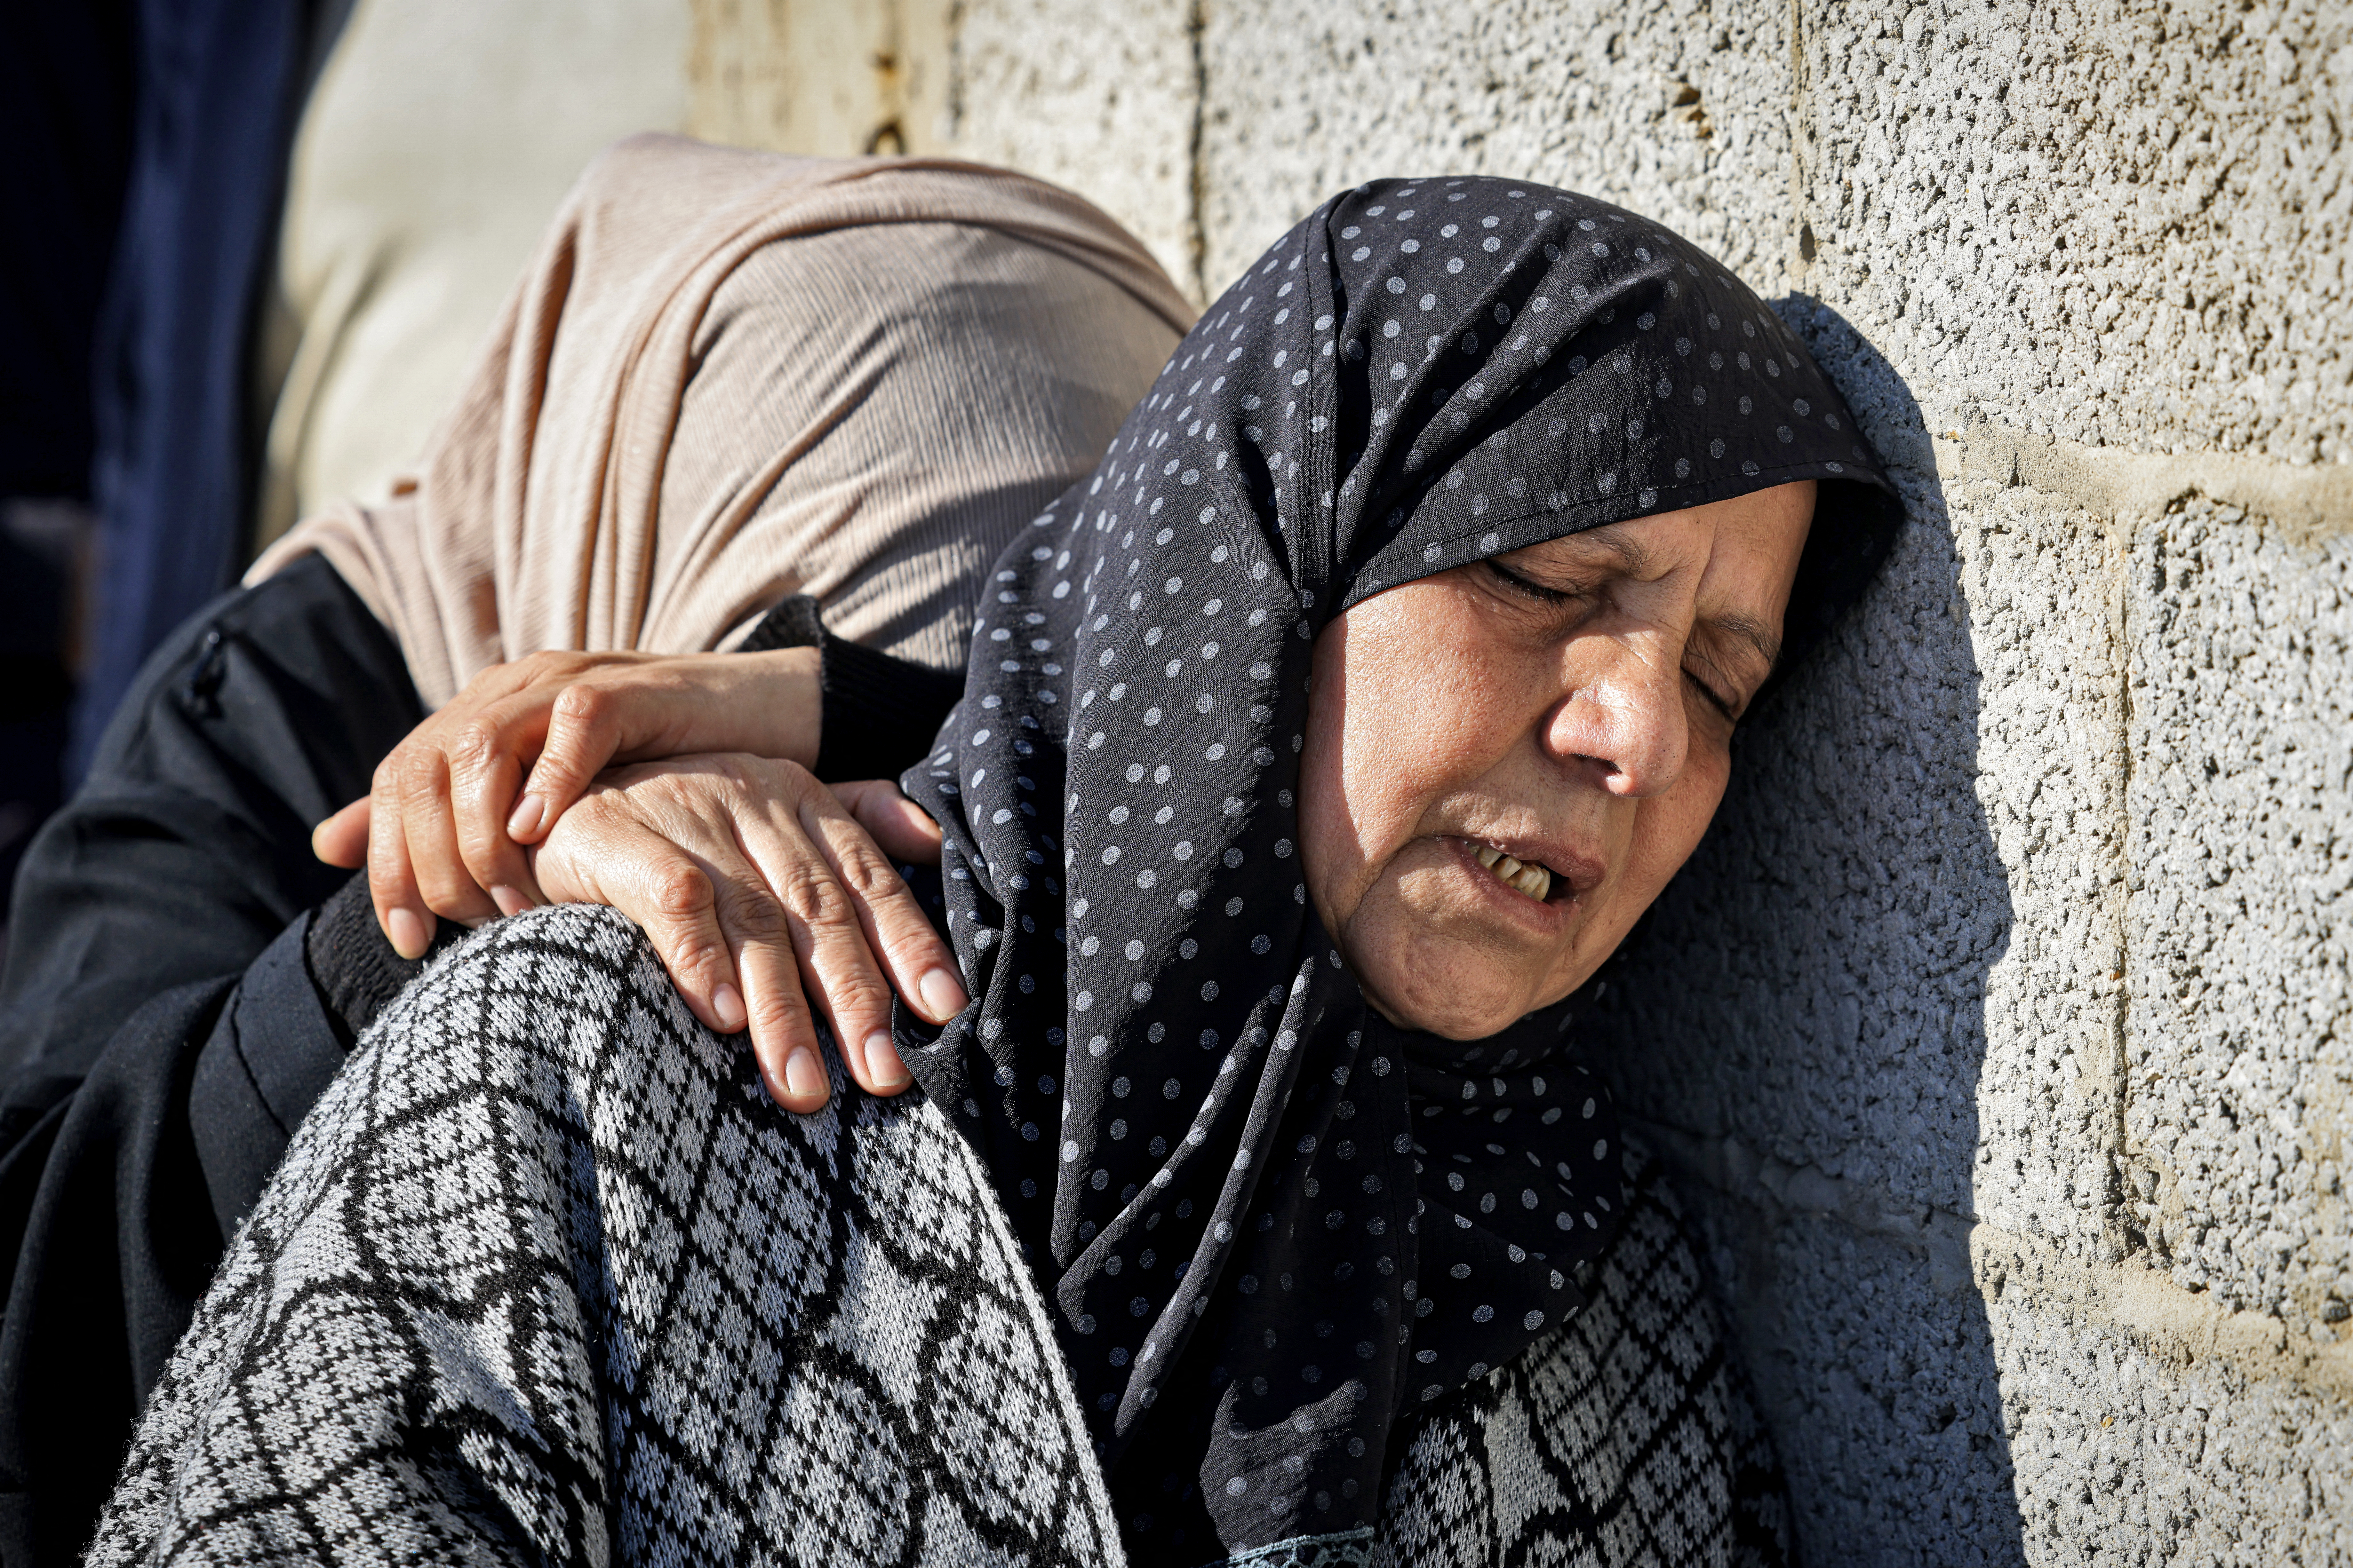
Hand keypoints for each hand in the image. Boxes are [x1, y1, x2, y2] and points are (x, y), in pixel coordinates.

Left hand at [312, 648, 821, 957]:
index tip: (405, 940)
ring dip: (482, 832)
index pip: (394, 784)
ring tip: (511, 898)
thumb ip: (438, 818)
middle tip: (471, 924)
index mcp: (477, 718)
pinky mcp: (629, 688)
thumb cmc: (650, 773)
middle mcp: (507, 691)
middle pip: (421, 768)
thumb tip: (327, 847)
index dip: (386, 865)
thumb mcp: (538, 804)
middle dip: (428, 858)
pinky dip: (550, 778)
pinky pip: (573, 724)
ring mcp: (564, 683)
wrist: (754, 719)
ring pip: (477, 745)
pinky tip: (544, 832)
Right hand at [529, 754, 965, 1113]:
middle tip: (884, 1076)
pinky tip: (723, 1017)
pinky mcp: (618, 836)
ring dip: (783, 1010)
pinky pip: (672, 901)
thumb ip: (850, 822)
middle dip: (856, 1000)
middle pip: (820, 913)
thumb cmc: (674, 823)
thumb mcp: (766, 811)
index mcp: (798, 798)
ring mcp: (687, 814)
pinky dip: (700, 958)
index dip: (911, 945)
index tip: (944, 1012)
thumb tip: (932, 841)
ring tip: (806, 1087)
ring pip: (754, 921)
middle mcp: (753, 800)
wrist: (550, 788)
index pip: (869, 881)